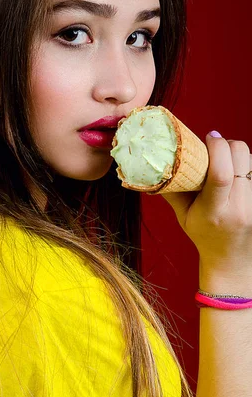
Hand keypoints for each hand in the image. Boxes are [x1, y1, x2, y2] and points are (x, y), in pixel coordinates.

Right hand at [161, 133, 251, 276]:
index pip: (221, 174)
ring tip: (226, 162)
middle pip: (242, 158)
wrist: (231, 259)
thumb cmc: (203, 235)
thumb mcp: (183, 216)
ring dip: (239, 154)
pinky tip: (238, 172)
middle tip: (216, 147)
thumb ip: (172, 191)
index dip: (217, 148)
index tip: (209, 138)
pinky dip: (247, 164)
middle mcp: (240, 208)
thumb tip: (153, 165)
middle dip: (229, 145)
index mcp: (214, 212)